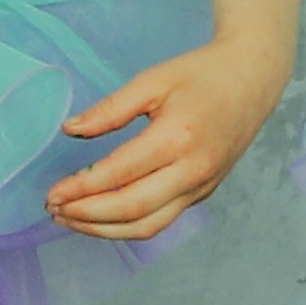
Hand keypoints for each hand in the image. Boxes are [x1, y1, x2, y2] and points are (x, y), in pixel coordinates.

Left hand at [46, 34, 279, 239]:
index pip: (119, 174)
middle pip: (132, 209)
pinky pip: (162, 220)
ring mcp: (201, 186)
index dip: (81, 188)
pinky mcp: (203, 194)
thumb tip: (70, 130)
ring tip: (71, 220)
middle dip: (87, 215)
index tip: (52, 193)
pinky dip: (127, 226)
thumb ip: (110, 109)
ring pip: (148, 226)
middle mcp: (192, 169)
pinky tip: (101, 217)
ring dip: (104, 230)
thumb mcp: (152, 80)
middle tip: (54, 209)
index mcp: (177, 137)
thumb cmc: (201, 74)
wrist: (253, 80)